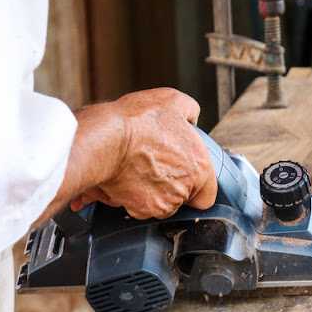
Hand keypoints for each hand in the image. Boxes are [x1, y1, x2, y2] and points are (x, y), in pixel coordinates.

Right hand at [68, 88, 217, 218]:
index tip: (183, 176)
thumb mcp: (174, 101)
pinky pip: (137, 207)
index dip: (195, 186)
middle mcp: (183, 190)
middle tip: (155, 165)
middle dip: (170, 186)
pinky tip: (125, 177)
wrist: (104, 140)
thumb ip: (190, 112)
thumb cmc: (138, 122)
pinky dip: (130, 196)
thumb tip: (190, 119)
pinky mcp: (138, 210)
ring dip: (150, 192)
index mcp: (200, 169)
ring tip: (137, 169)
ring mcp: (161, 204)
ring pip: (159, 205)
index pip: (207, 194)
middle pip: (181, 199)